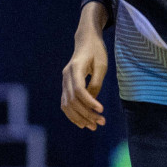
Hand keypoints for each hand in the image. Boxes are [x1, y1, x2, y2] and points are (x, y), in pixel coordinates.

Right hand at [60, 11, 109, 129]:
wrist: (85, 41)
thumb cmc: (96, 51)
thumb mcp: (101, 65)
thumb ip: (96, 83)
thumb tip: (92, 101)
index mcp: (75, 67)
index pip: (79, 90)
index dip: (89, 102)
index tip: (102, 110)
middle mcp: (66, 75)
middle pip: (72, 100)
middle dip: (86, 114)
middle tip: (101, 122)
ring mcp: (64, 80)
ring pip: (67, 104)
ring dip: (79, 117)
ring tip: (94, 126)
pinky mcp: (66, 85)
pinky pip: (65, 103)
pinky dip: (72, 114)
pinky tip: (82, 122)